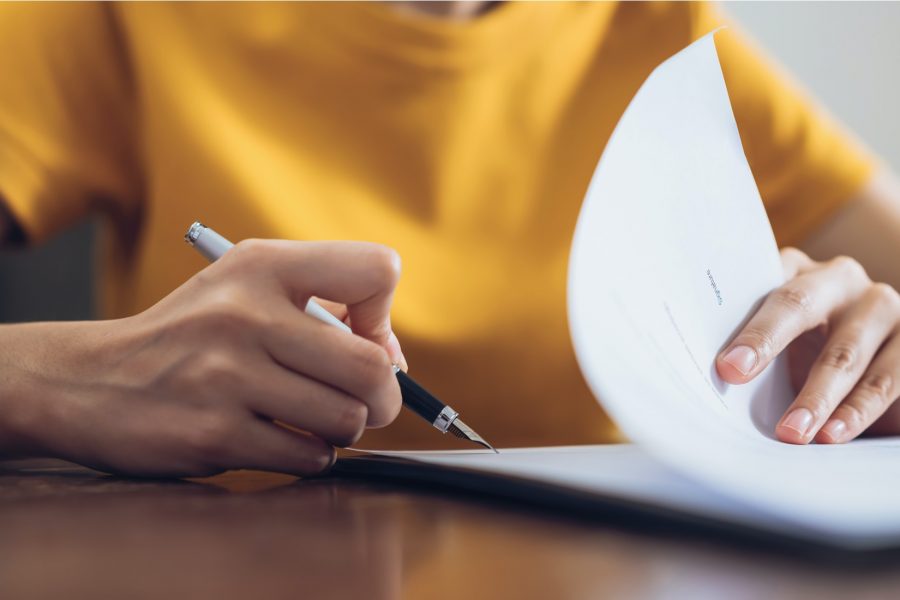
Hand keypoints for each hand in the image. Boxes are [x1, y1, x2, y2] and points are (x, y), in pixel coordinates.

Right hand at [0, 239, 405, 475]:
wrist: (88, 381)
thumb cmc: (192, 337)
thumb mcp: (246, 288)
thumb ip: (326, 306)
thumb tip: (395, 361)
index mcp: (262, 265)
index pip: (377, 272)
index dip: (383, 317)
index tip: (360, 339)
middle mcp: (246, 314)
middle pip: (374, 367)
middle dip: (384, 397)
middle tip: (365, 403)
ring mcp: (228, 376)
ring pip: (346, 419)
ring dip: (342, 430)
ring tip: (310, 420)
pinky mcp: (214, 433)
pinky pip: (308, 456)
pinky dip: (309, 456)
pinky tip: (279, 439)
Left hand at [716, 248, 899, 443]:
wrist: (874, 364)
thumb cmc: (807, 351)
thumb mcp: (782, 341)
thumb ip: (755, 345)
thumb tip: (716, 376)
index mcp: (796, 270)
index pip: (759, 285)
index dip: (738, 317)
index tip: (723, 363)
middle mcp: (840, 279)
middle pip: (799, 304)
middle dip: (766, 342)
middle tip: (736, 377)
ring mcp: (882, 307)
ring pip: (844, 352)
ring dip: (815, 396)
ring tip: (791, 431)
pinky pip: (887, 379)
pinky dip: (856, 411)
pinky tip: (834, 433)